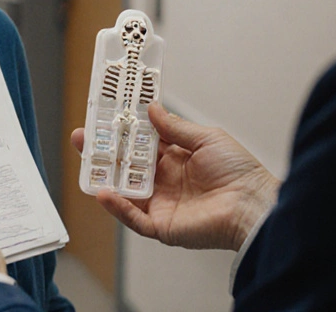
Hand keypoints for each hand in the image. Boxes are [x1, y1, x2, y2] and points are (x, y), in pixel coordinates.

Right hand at [73, 102, 279, 251]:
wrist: (253, 204)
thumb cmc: (239, 171)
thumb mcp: (205, 138)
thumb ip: (175, 127)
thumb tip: (152, 108)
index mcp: (175, 159)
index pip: (140, 144)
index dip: (122, 132)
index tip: (104, 117)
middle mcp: (164, 181)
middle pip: (125, 166)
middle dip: (103, 152)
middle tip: (83, 137)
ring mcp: (161, 204)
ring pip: (123, 191)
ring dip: (103, 176)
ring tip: (86, 161)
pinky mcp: (162, 226)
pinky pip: (134, 218)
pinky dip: (117, 207)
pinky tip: (104, 192)